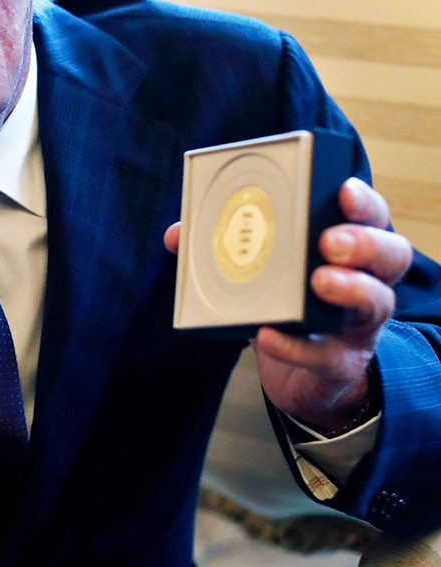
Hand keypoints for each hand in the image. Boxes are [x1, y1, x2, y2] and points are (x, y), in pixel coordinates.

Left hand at [163, 178, 412, 429]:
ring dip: (350, 289)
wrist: (303, 376)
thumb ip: (223, 247)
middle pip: (391, 253)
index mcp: (349, 246)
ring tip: (318, 281)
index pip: (371, 215)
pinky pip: (328, 356)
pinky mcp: (342, 363)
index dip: (363, 201)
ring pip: (376, 303)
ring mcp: (360, 325)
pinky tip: (269, 335)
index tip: (342, 189)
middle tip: (329, 241)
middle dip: (364, 242)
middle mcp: (368, 281)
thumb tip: (176, 234)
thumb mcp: (261, 271)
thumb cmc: (286, 306)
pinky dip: (296, 347)